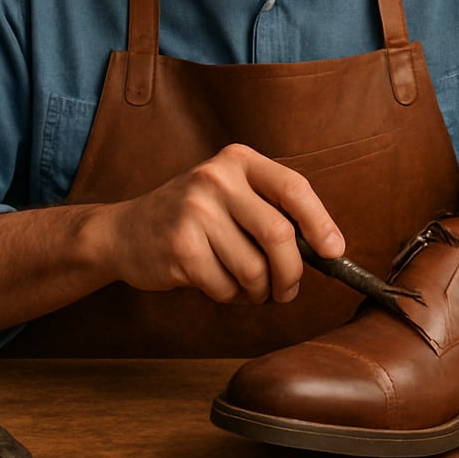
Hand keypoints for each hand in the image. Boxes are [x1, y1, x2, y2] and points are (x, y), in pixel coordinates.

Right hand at [105, 143, 343, 304]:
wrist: (124, 232)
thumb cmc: (192, 218)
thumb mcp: (230, 195)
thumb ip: (271, 211)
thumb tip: (326, 250)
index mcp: (238, 161)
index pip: (294, 188)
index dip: (320, 223)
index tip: (334, 252)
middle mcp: (217, 179)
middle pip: (279, 236)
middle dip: (291, 273)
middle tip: (288, 291)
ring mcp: (195, 212)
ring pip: (254, 269)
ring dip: (258, 291)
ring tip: (246, 287)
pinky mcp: (180, 247)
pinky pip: (226, 287)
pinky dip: (229, 297)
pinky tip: (215, 283)